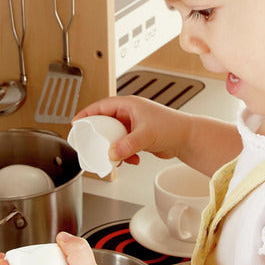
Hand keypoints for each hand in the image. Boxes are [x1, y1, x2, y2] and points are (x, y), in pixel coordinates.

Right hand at [73, 96, 190, 165]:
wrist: (187, 138)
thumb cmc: (172, 127)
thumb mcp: (145, 135)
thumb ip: (127, 145)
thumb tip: (111, 154)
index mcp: (128, 105)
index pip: (101, 106)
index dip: (87, 114)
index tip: (76, 123)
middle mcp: (130, 114)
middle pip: (105, 123)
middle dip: (99, 136)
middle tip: (90, 145)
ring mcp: (134, 126)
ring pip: (114, 136)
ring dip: (113, 148)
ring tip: (114, 157)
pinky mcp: (138, 137)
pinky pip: (123, 145)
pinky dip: (124, 154)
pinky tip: (132, 160)